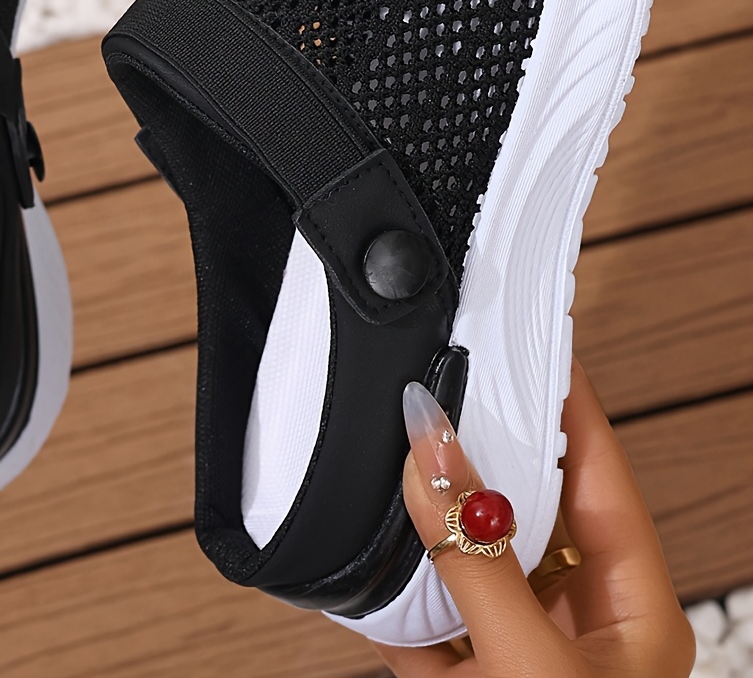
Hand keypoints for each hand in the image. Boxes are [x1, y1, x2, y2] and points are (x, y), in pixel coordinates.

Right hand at [373, 358, 695, 677]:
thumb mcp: (531, 664)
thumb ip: (477, 561)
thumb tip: (431, 455)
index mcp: (631, 615)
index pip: (601, 477)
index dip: (568, 406)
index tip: (531, 343)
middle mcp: (578, 630)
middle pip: (527, 512)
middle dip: (479, 456)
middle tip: (441, 393)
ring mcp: (520, 658)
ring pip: (468, 564)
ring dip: (424, 526)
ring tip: (391, 464)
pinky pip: (420, 624)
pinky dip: (384, 596)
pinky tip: (356, 563)